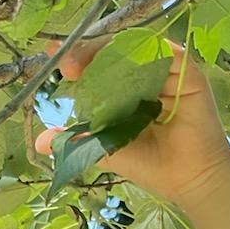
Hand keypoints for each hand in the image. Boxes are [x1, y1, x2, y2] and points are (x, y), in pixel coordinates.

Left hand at [35, 38, 229, 208]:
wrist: (191, 180)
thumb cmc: (153, 166)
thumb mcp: (107, 151)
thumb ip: (78, 141)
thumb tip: (39, 144)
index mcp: (127, 91)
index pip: (100, 67)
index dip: (78, 59)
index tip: (52, 57)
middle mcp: (146, 76)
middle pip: (114, 52)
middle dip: (88, 53)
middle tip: (67, 65)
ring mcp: (167, 72)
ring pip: (135, 48)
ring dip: (110, 51)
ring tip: (88, 64)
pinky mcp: (187, 71)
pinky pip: (163, 51)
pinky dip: (143, 52)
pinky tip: (123, 61)